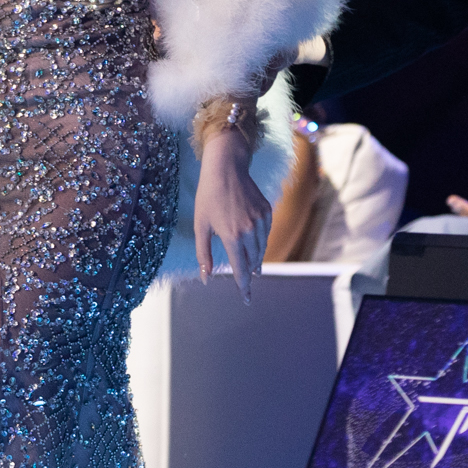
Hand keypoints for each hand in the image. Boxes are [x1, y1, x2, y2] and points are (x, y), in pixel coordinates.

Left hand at [191, 126, 272, 296]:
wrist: (226, 168)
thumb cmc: (208, 197)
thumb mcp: (200, 226)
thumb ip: (204, 254)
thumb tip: (206, 279)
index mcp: (232, 236)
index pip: (240, 269)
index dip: (243, 286)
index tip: (247, 299)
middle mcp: (249, 230)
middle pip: (253, 261)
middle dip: (249, 273)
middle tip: (247, 283)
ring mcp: (260, 220)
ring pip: (262, 248)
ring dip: (257, 259)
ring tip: (253, 268)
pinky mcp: (267, 211)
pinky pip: (266, 233)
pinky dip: (261, 242)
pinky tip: (255, 245)